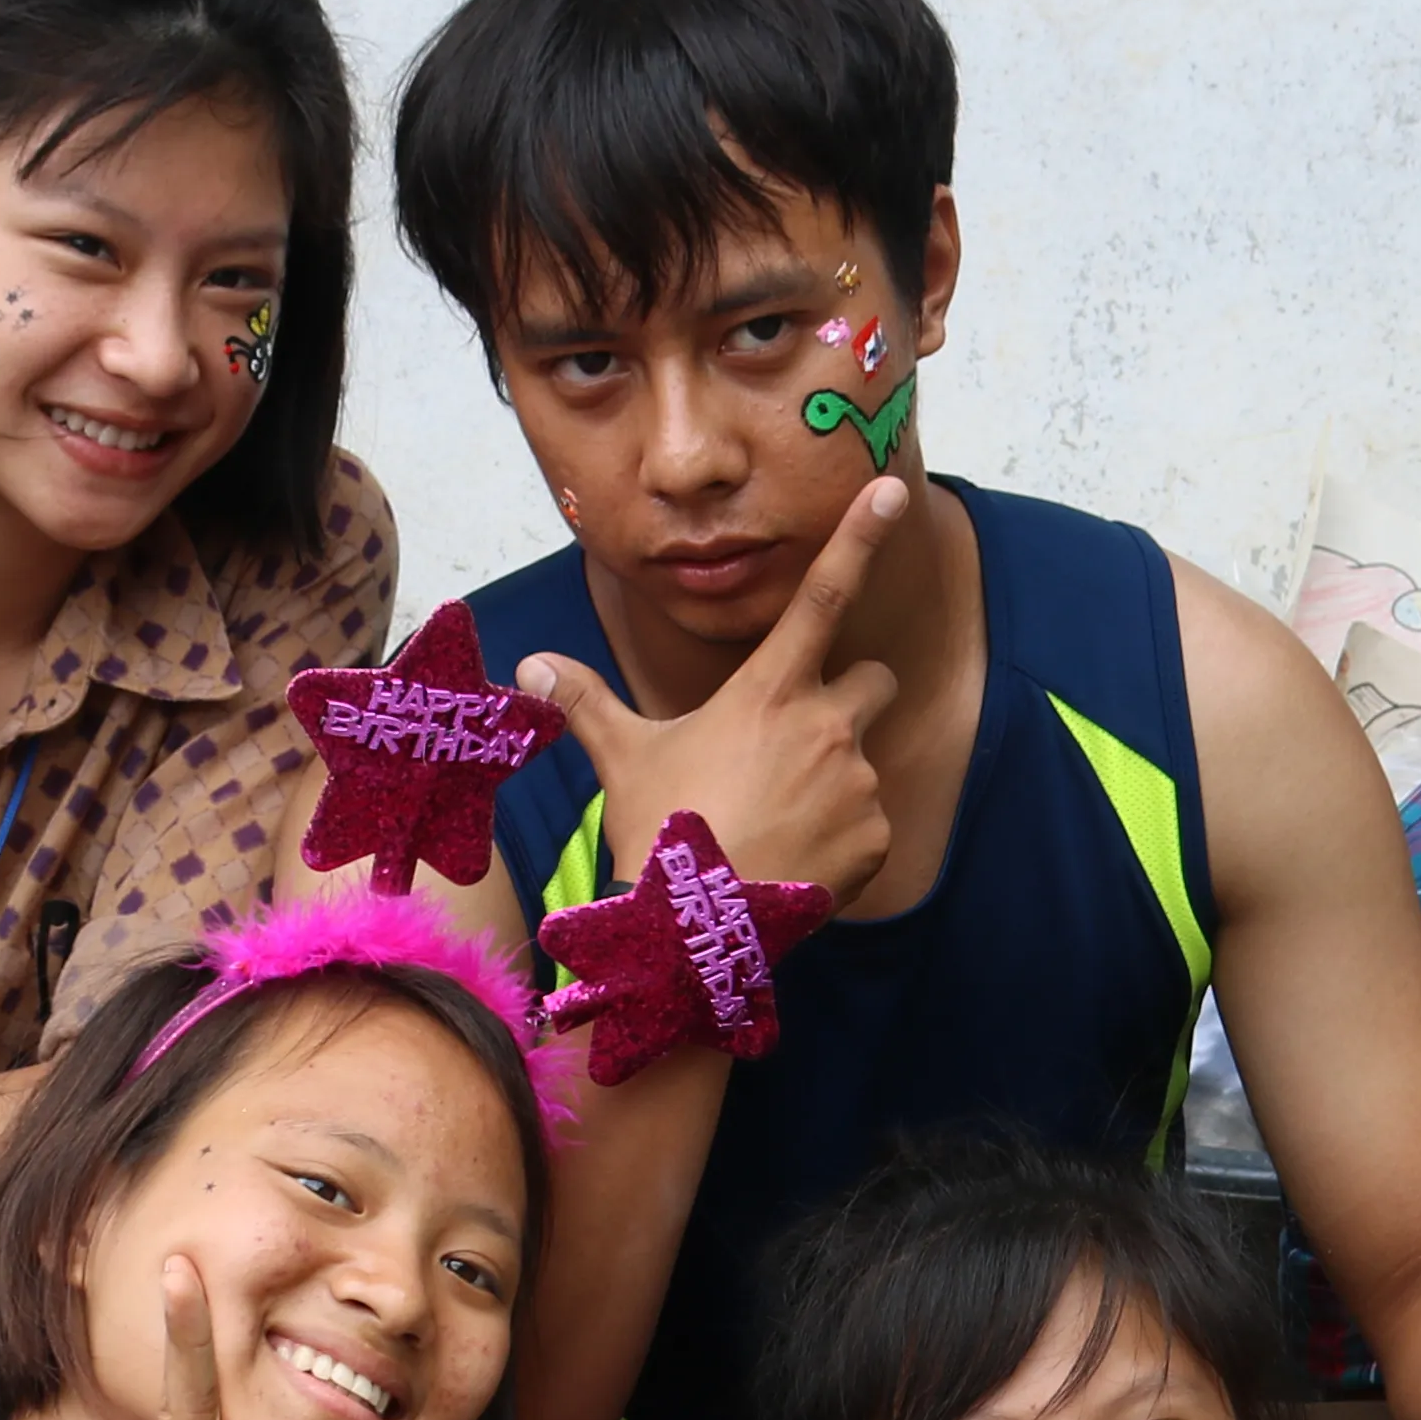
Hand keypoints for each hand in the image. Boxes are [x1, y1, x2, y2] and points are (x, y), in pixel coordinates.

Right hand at [512, 474, 902, 901]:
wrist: (693, 928)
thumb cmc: (660, 831)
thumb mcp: (622, 759)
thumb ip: (585, 703)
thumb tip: (528, 666)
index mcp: (769, 689)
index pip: (823, 594)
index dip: (860, 537)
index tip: (892, 490)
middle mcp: (826, 724)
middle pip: (875, 679)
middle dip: (850, 699)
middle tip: (800, 742)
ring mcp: (858, 782)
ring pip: (865, 763)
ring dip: (835, 783)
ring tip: (775, 824)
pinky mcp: (876, 838)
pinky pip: (870, 828)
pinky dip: (841, 844)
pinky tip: (792, 862)